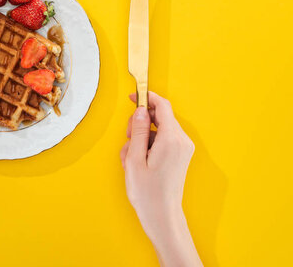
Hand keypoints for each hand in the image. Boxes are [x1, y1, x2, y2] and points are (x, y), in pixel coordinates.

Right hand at [120, 92, 201, 266]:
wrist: (162, 215)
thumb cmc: (147, 191)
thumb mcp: (134, 158)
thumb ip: (137, 130)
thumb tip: (139, 111)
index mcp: (172, 139)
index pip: (162, 106)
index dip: (146, 98)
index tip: (133, 96)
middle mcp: (182, 141)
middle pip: (160, 117)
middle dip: (140, 123)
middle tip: (128, 139)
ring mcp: (183, 149)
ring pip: (158, 130)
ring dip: (142, 138)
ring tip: (132, 158)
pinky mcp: (181, 155)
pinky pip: (162, 140)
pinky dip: (149, 145)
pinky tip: (139, 162)